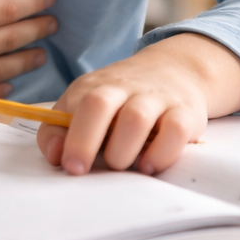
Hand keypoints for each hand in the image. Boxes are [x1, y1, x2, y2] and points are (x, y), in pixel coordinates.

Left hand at [36, 33, 239, 176]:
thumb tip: (54, 156)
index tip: (68, 165)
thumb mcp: (86, 103)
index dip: (67, 136)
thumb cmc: (122, 99)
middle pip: (98, 104)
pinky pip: (175, 131)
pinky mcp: (185, 112)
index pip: (74, 104)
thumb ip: (60, 129)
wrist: (175, 69)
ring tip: (121, 164)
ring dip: (122, 150)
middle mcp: (123, 87)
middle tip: (81, 170)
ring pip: (135, 118)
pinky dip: (161, 153)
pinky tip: (149, 164)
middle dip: (85, 141)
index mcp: (94, 86)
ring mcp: (155, 98)